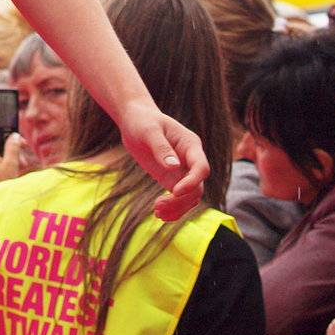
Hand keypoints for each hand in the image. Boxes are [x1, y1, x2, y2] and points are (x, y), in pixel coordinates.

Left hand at [0, 119, 24, 193]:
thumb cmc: (1, 186)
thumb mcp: (11, 165)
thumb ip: (13, 147)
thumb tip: (14, 135)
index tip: (1, 127)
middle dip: (6, 142)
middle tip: (21, 148)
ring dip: (6, 154)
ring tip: (21, 164)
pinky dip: (0, 162)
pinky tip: (13, 171)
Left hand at [119, 100, 209, 220]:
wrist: (134, 120)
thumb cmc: (142, 120)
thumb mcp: (149, 131)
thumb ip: (161, 147)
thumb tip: (173, 167)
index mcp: (190, 145)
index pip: (201, 167)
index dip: (192, 182)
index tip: (174, 191)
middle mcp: (190, 160)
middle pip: (197, 187)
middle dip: (181, 200)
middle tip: (158, 207)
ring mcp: (182, 171)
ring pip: (190, 197)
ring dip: (177, 208)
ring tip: (157, 212)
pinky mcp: (171, 179)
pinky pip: (179, 199)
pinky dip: (173, 209)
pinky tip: (159, 214)